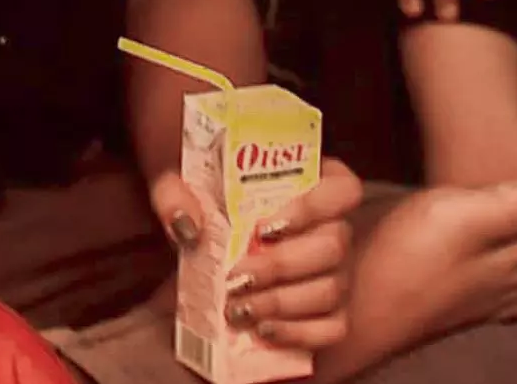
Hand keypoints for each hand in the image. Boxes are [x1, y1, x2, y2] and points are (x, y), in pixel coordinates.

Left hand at [152, 161, 364, 355]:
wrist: (205, 258)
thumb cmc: (204, 212)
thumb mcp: (180, 188)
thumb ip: (173, 193)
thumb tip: (185, 223)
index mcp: (313, 183)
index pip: (343, 189)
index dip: (312, 207)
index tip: (264, 227)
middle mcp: (334, 228)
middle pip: (334, 244)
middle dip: (281, 265)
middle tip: (236, 278)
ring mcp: (338, 274)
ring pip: (331, 289)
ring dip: (282, 303)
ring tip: (239, 309)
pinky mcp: (332, 314)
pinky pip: (331, 328)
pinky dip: (297, 333)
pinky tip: (262, 330)